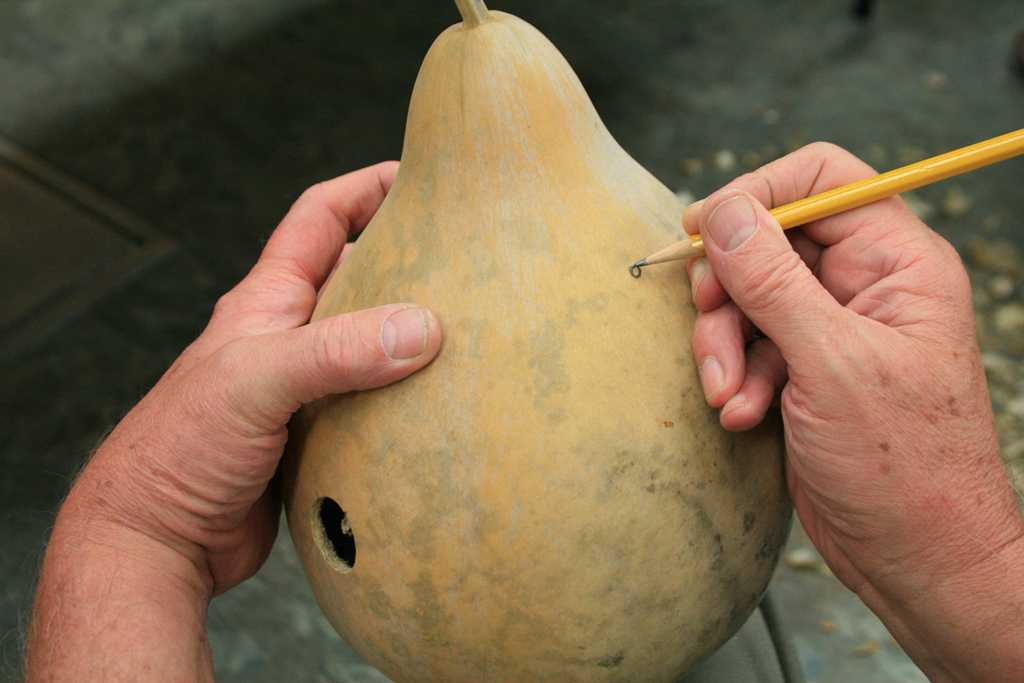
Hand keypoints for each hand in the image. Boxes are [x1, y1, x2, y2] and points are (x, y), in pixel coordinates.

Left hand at [28, 162, 442, 680]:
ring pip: (370, 344)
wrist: (156, 539)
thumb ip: (335, 351)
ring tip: (473, 333)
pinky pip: (374, 404)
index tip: (422, 174)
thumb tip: (422, 327)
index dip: (368, 187)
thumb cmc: (181, 448)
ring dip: (412, 336)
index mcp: (266, 302)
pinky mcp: (318, 438)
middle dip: (408, 261)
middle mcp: (288, 336)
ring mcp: (303, 388)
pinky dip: (407, 400)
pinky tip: (441, 407)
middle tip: (469, 260)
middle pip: (357, 278)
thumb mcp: (256, 382)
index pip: (320, 218)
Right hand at [684, 142, 1023, 680]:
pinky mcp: (804, 369)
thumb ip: (773, 281)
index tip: (705, 230)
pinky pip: (749, 345)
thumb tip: (724, 213)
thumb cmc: (902, 466)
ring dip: (724, 345)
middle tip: (708, 324)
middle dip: (729, 290)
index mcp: (896, 263)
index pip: (821, 180)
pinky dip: (734, 376)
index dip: (758, 194)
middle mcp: (863, 286)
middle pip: (769, 241)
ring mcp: (831, 329)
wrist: (916, 557)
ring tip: (727, 396)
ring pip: (748, 297)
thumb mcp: (831, 364)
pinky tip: (740, 415)